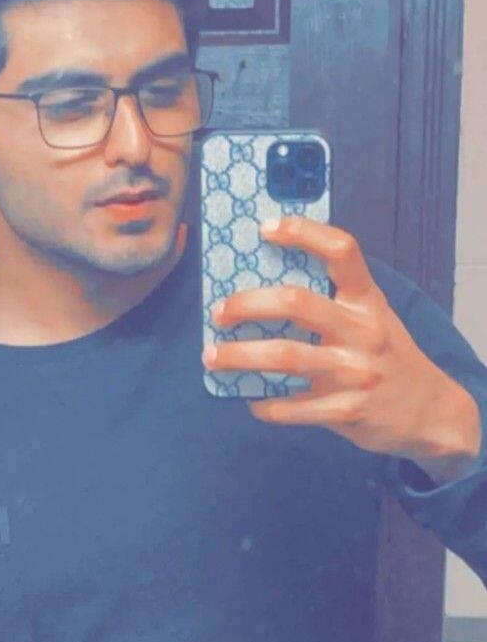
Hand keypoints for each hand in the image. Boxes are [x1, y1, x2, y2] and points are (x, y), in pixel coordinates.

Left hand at [202, 217, 480, 462]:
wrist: (429, 412)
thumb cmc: (387, 357)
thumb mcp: (372, 318)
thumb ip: (333, 302)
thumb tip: (262, 287)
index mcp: (367, 300)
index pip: (341, 251)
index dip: (303, 233)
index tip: (265, 228)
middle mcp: (364, 330)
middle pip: (296, 303)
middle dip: (248, 305)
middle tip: (218, 312)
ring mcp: (356, 372)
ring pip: (285, 357)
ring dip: (239, 356)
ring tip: (212, 356)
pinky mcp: (348, 411)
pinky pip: (292, 407)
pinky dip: (264, 403)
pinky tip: (250, 398)